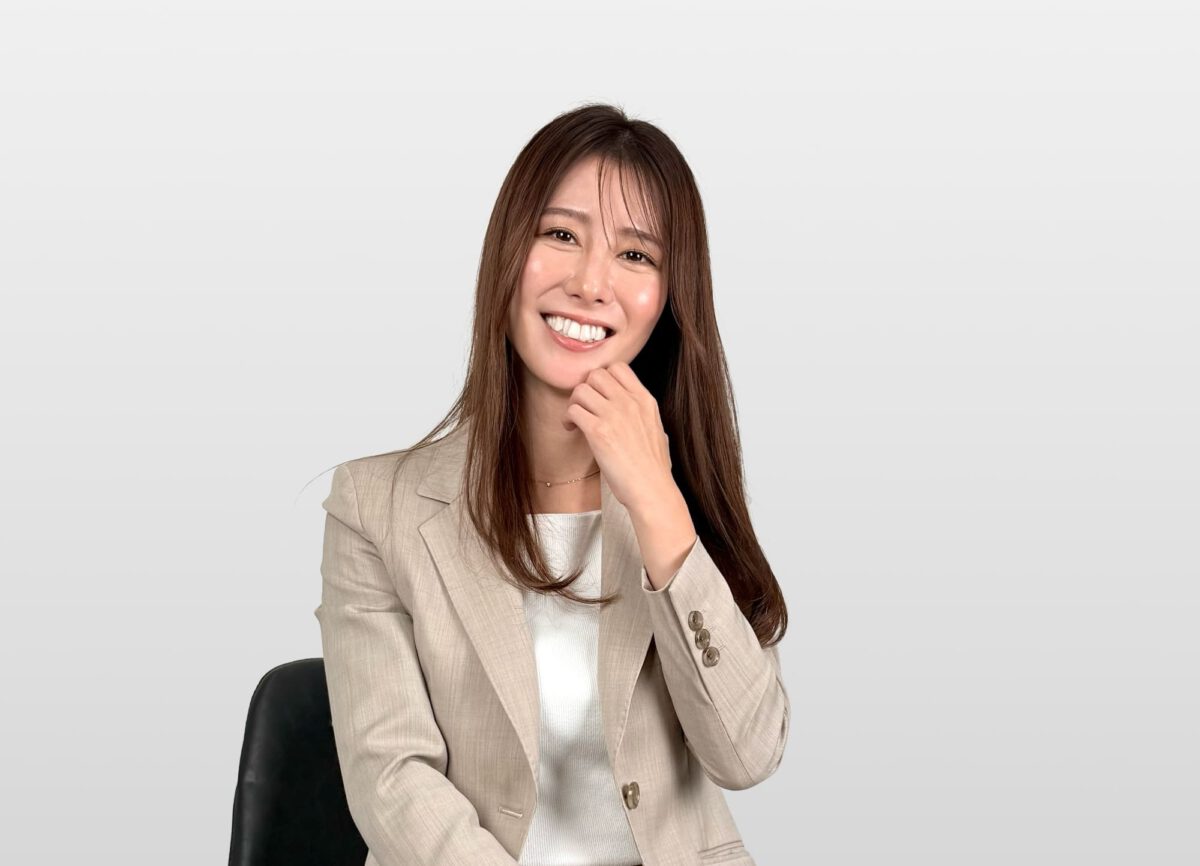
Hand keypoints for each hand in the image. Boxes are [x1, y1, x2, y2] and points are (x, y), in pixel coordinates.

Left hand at [563, 362, 673, 510]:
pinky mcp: (598, 431)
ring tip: (576, 420)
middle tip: (584, 407)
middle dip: (586, 388)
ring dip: (574, 403)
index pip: (618, 367)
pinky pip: (573, 410)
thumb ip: (645, 418)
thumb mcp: (658, 431)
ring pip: (581, 389)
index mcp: (645, 400)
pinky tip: (572, 429)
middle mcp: (629, 402)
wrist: (651, 489)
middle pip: (596, 374)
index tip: (599, 395)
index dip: (603, 378)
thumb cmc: (655, 469)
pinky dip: (568, 418)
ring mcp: (613, 415)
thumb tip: (639, 418)